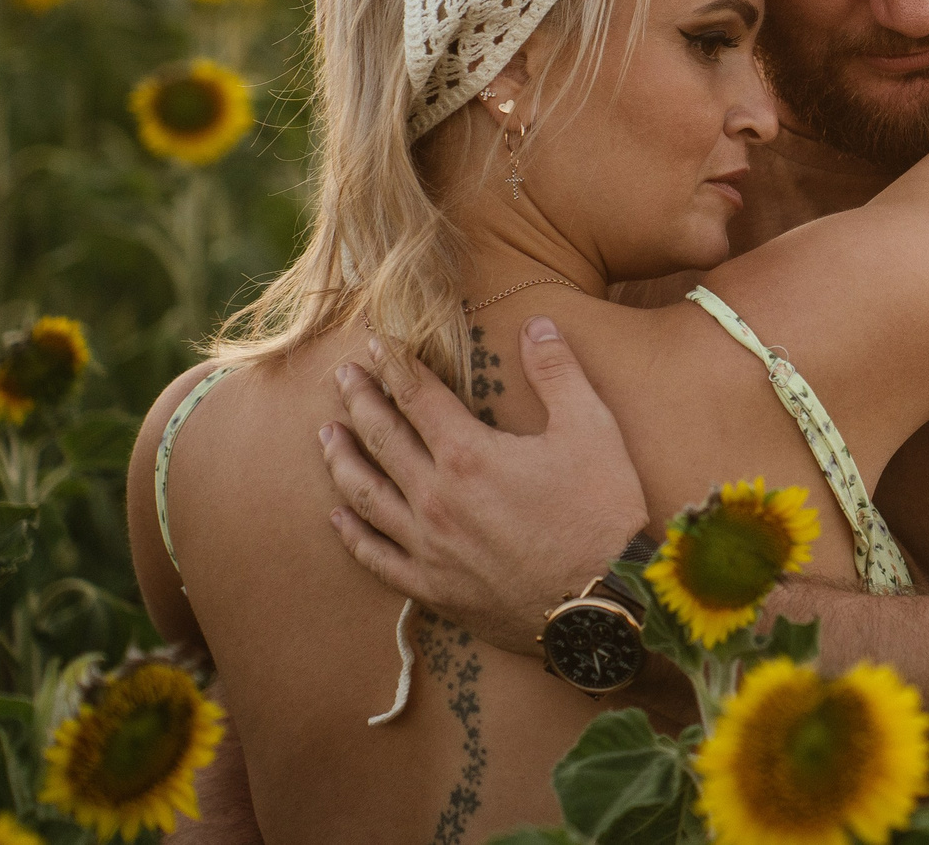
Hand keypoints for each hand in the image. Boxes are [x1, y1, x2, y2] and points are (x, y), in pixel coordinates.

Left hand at [319, 317, 648, 657]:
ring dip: (343, 461)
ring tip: (326, 436)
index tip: (374, 344)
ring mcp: (428, 546)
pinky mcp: (433, 587)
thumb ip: (558, 372)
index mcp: (468, 455)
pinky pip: (377, 558)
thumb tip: (536, 325)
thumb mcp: (592, 428)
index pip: (417, 397)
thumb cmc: (601, 512)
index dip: (395, 365)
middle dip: (360, 401)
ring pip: (367, 496)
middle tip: (343, 377)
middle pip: (383, 439)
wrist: (602, 602)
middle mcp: (435, 498)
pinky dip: (353, 535)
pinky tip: (338, 517)